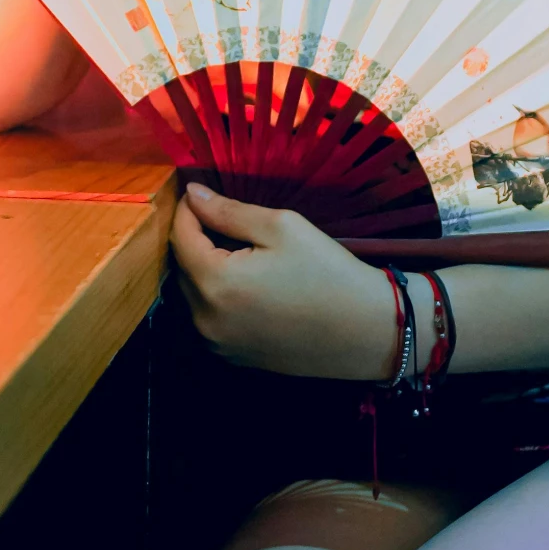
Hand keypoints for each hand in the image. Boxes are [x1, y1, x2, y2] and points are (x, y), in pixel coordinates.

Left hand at [170, 184, 400, 378]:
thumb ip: (229, 211)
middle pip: (182, 267)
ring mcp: (218, 345)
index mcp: (215, 284)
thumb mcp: (281, 227)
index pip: (181, 237)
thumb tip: (192, 195)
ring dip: (205, 268)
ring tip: (238, 249)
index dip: (187, 210)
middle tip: (223, 218)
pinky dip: (218, 295)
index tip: (199, 191)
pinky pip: (210, 318)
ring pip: (194, 294)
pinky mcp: (233, 358)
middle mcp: (206, 321)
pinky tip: (249, 282)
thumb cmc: (328, 273)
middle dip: (196, 239)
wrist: (367, 331)